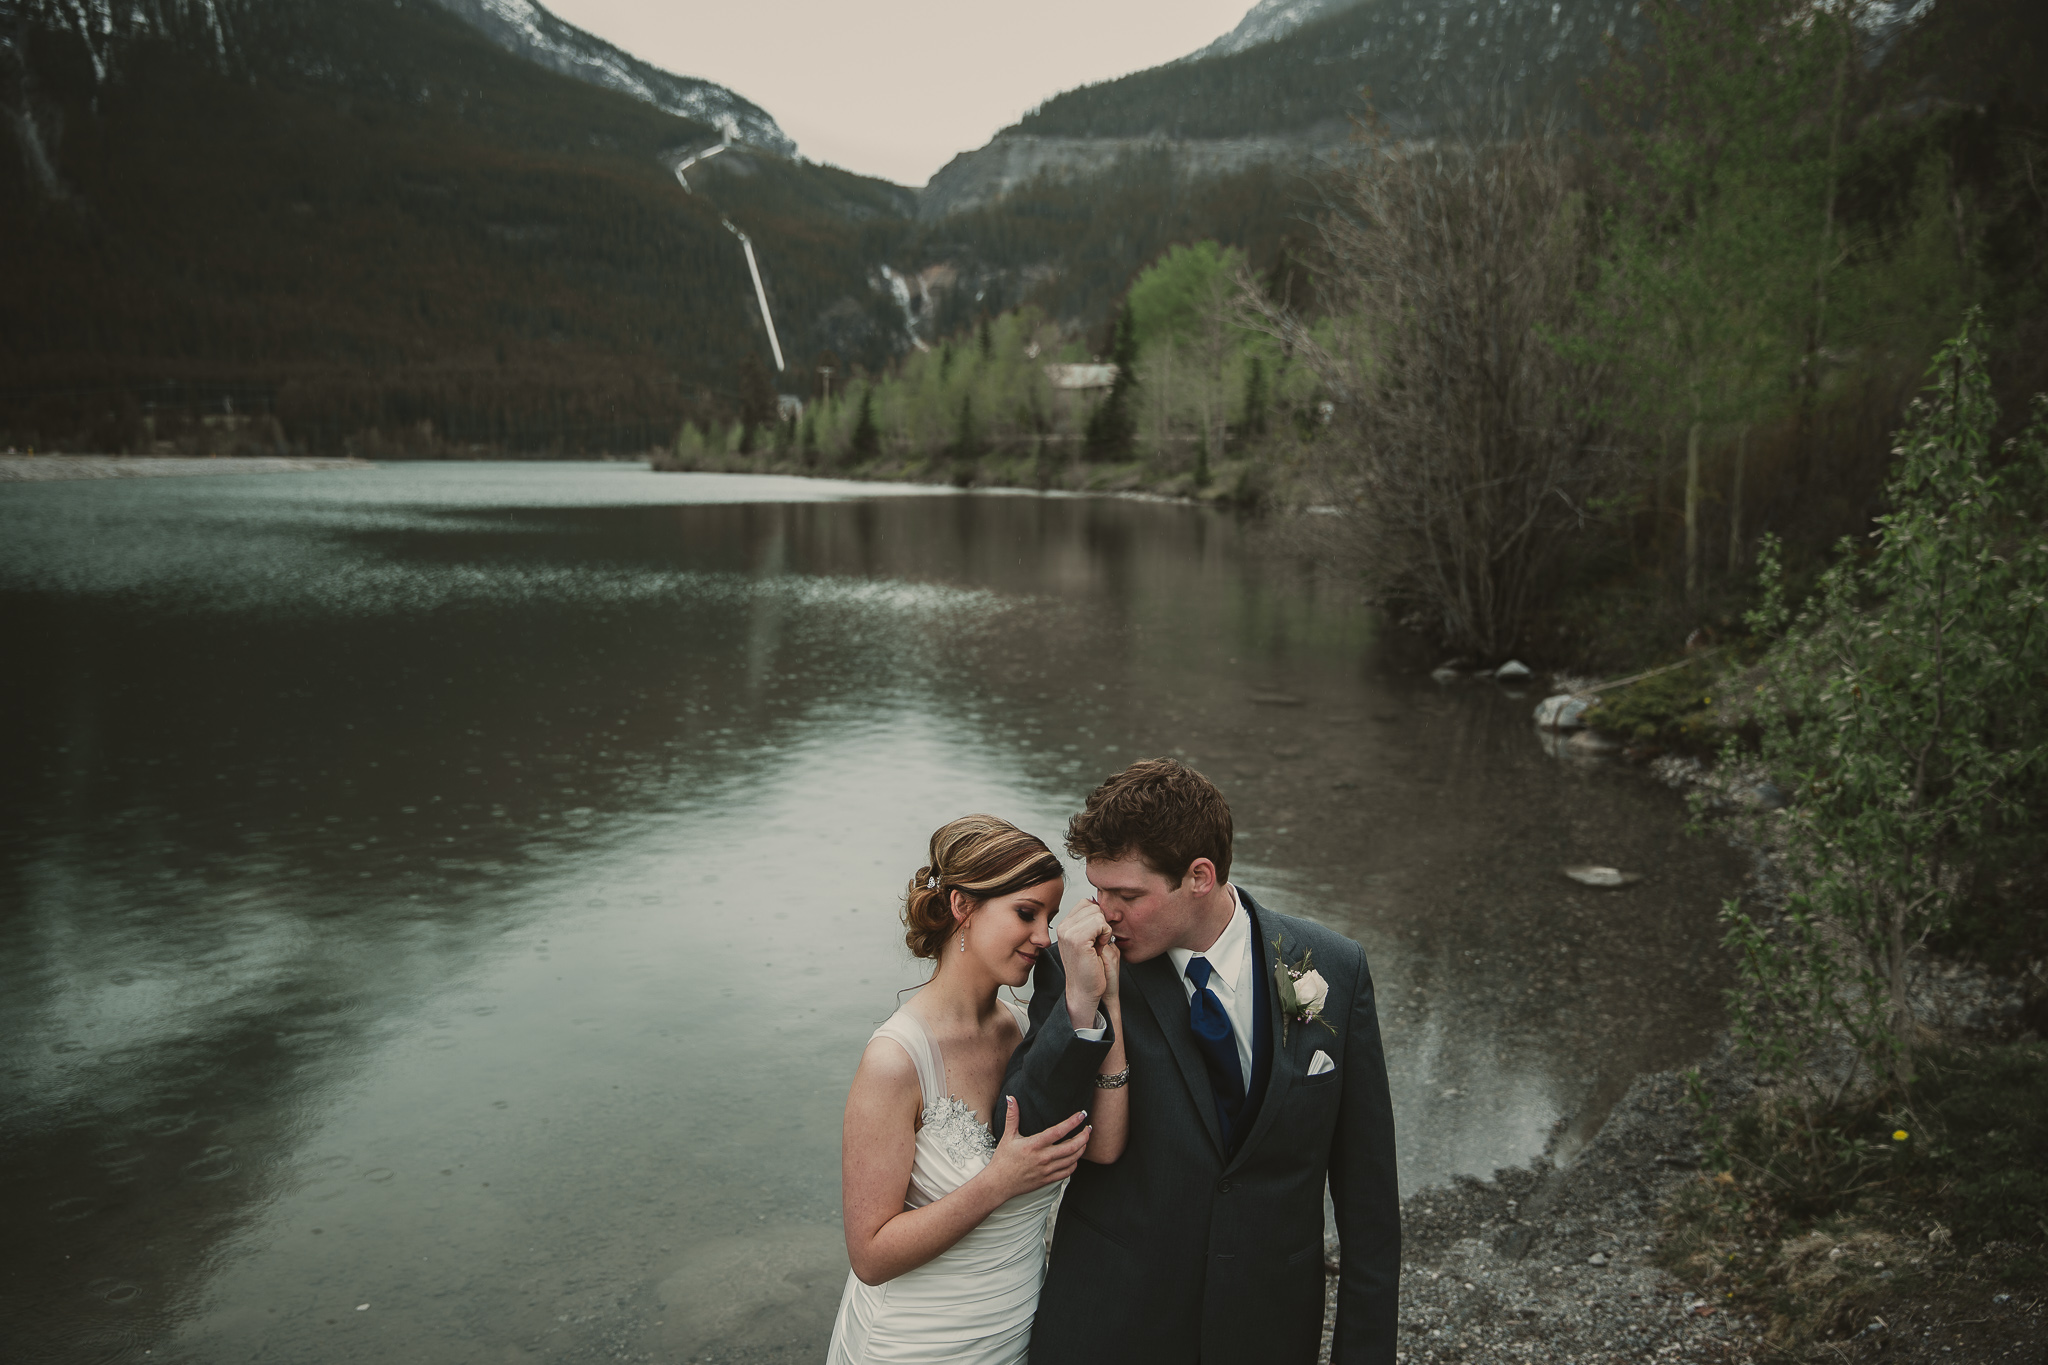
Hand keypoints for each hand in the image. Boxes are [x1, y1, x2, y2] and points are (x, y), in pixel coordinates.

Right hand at [984, 1097, 1089, 1200]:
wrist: (999, 1184)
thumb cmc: (1003, 1160)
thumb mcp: (1007, 1136)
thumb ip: (1012, 1116)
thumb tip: (1011, 1098)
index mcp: (1034, 1145)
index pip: (1058, 1131)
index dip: (1072, 1122)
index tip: (1081, 1114)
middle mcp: (1043, 1158)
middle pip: (1071, 1147)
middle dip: (1084, 1136)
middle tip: (1089, 1128)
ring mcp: (1047, 1170)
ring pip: (1072, 1160)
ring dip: (1082, 1149)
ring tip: (1085, 1140)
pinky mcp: (1048, 1180)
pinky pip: (1067, 1172)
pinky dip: (1074, 1164)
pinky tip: (1075, 1157)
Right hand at [1060, 898, 1115, 1020]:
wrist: (1085, 991)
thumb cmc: (1091, 969)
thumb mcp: (1090, 939)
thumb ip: (1091, 921)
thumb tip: (1097, 902)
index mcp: (1065, 926)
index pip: (1086, 903)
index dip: (1097, 918)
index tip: (1096, 937)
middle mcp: (1063, 927)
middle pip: (1092, 906)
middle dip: (1101, 923)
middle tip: (1097, 944)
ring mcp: (1068, 933)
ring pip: (1097, 913)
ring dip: (1104, 930)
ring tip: (1097, 947)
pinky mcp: (1077, 940)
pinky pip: (1100, 923)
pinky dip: (1106, 934)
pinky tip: (1099, 948)